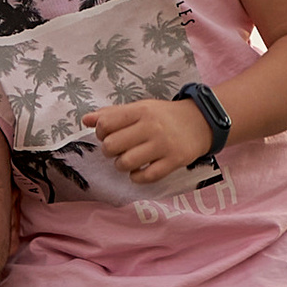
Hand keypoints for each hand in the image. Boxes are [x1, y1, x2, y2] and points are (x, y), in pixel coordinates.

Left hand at [83, 98, 212, 186]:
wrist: (201, 121)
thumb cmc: (164, 116)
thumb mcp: (140, 108)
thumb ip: (113, 114)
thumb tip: (85, 120)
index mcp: (140, 111)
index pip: (106, 123)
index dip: (100, 132)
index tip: (108, 134)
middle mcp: (151, 126)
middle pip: (112, 145)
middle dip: (109, 151)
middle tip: (117, 150)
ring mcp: (163, 145)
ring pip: (126, 163)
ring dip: (122, 165)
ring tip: (128, 161)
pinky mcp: (174, 161)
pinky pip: (146, 176)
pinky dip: (137, 177)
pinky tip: (139, 171)